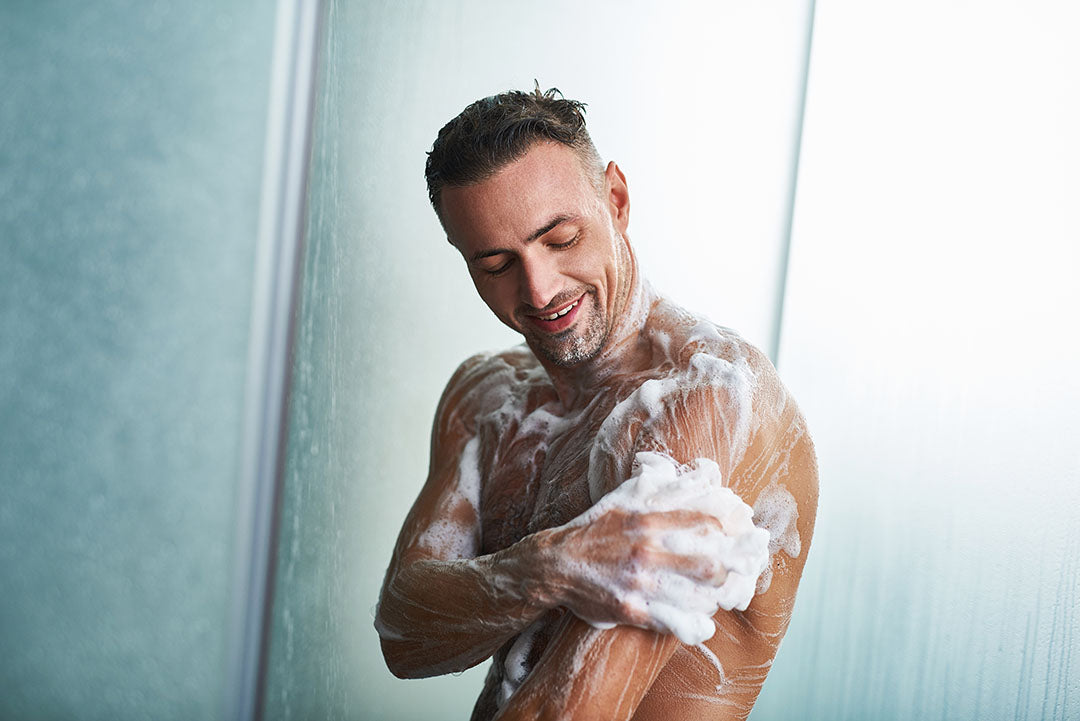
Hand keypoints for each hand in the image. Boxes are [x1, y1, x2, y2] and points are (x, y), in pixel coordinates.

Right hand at [537, 452, 769, 644]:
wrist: (556, 564)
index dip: (732, 527)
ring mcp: (640, 583)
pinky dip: (694, 626)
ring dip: (719, 596)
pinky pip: (672, 623)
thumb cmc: (596, 528)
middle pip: (710, 563)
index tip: (746, 529)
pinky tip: (705, 625)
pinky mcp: (632, 610)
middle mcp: (647, 551)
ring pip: (696, 596)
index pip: (704, 521)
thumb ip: (661, 485)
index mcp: (647, 520)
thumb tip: (699, 473)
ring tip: (730, 594)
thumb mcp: (625, 497)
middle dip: (737, 565)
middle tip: (749, 564)